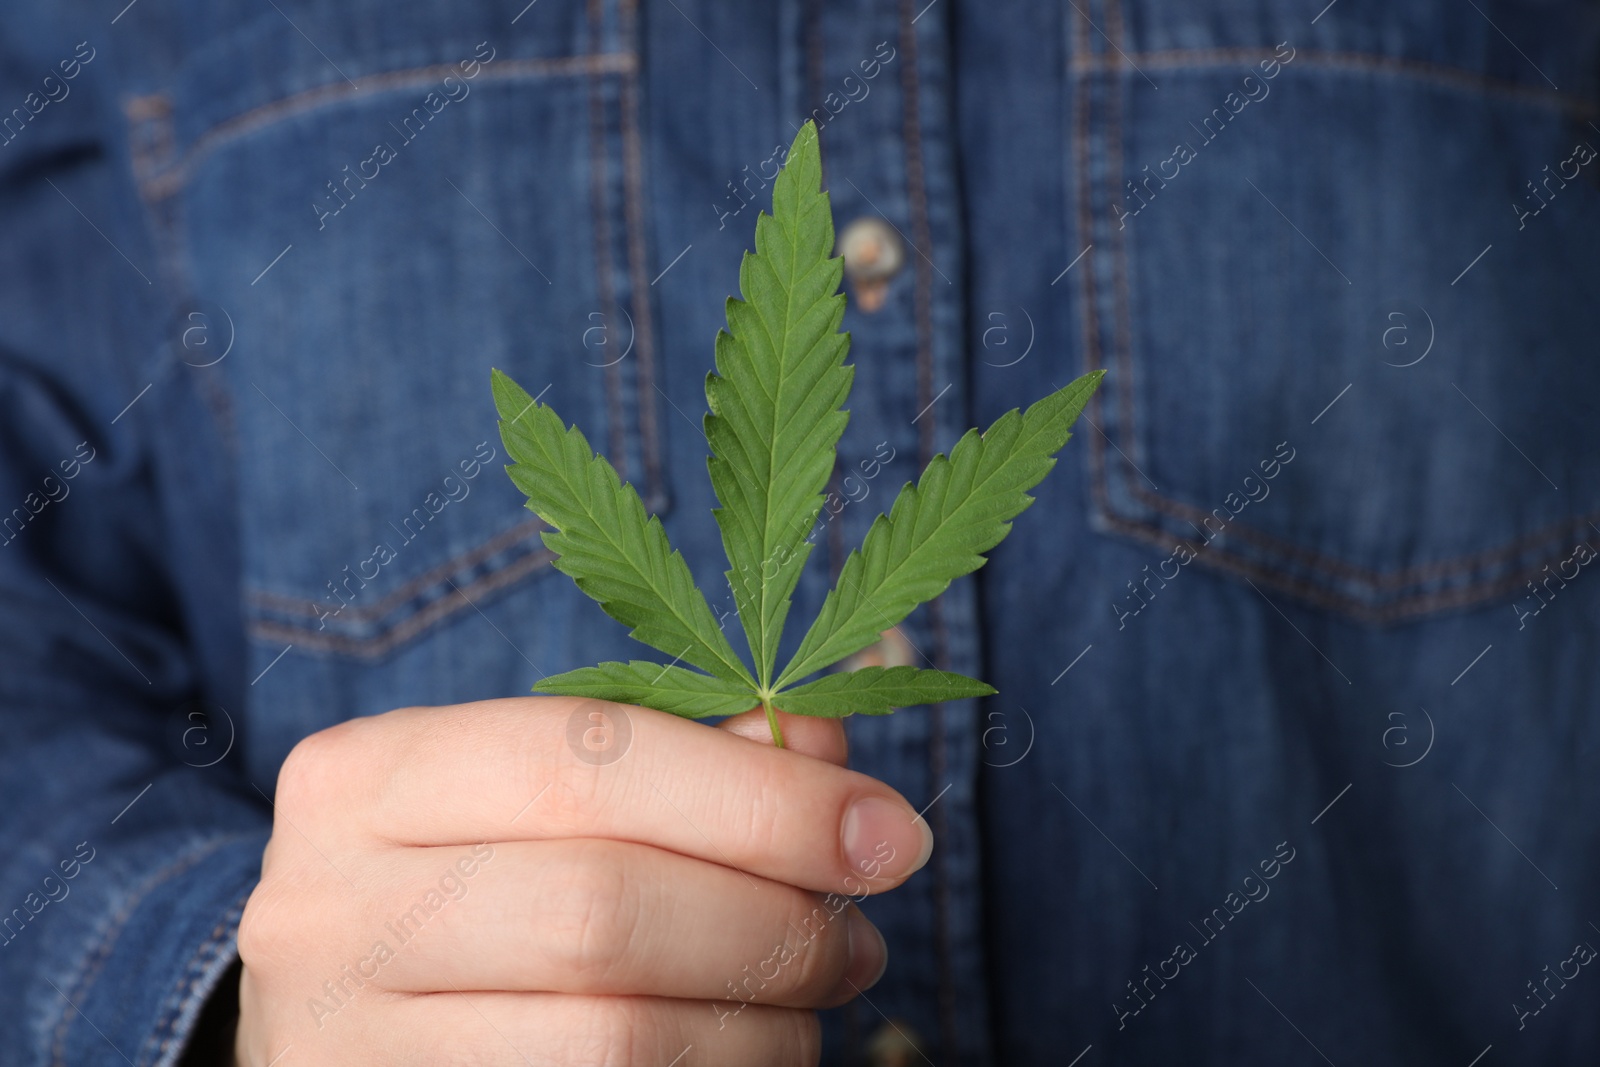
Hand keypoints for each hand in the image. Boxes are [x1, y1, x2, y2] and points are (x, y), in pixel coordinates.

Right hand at [232, 697, 930, 1064]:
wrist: (333, 1017)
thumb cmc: (468, 881)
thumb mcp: (538, 798)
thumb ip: (684, 758)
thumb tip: (834, 734)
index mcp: (366, 778)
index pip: (587, 759)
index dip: (758, 798)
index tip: (887, 830)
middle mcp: (327, 908)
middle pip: (603, 910)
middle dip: (771, 924)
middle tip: (856, 936)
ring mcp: (346, 1044)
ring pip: (612, 1039)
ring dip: (759, 1026)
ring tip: (811, 1002)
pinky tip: (743, 1051)